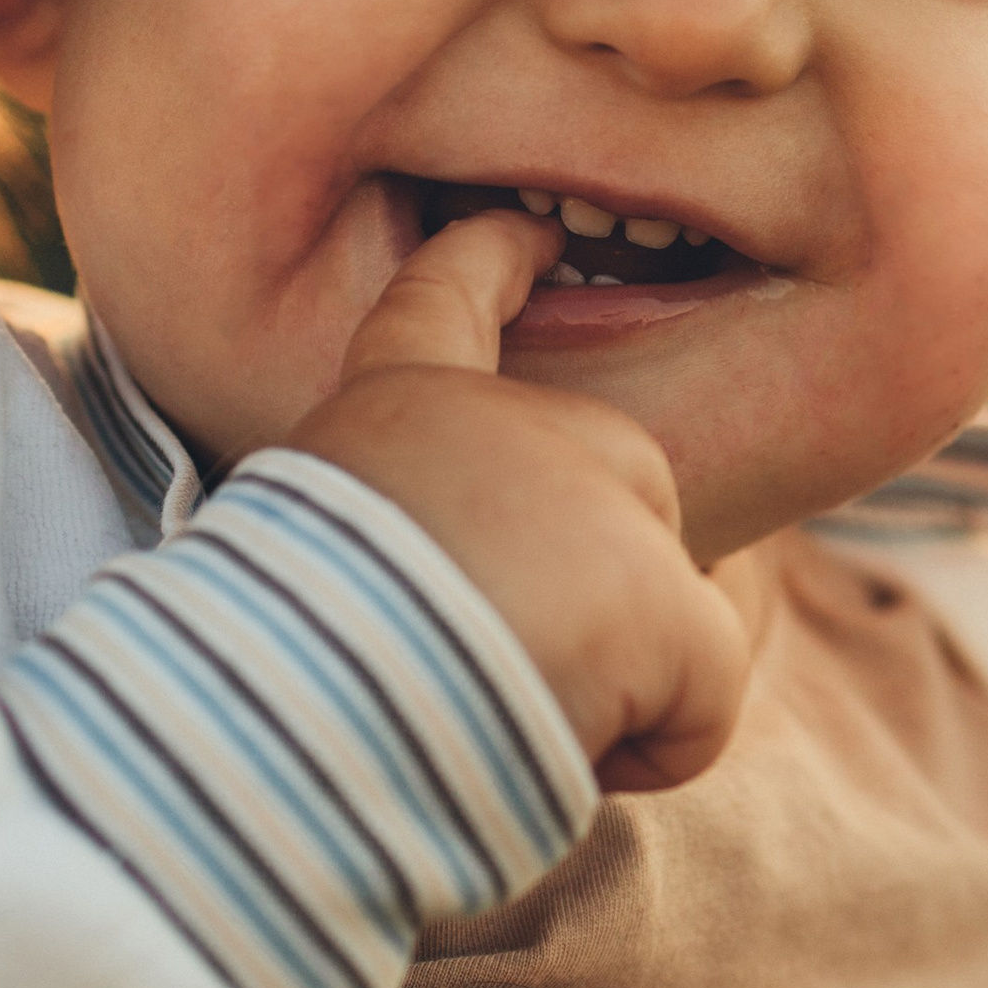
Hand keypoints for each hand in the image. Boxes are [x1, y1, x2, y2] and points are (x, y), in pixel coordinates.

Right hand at [283, 211, 750, 794]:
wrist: (303, 731)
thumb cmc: (282, 687)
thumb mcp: (318, 580)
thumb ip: (419, 555)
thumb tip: (504, 629)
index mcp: (388, 415)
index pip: (438, 307)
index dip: (483, 265)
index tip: (523, 232)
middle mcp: (498, 422)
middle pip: (616, 494)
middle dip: (590, 597)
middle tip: (476, 677)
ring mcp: (594, 493)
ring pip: (666, 609)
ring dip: (602, 690)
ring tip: (494, 721)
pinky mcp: (659, 592)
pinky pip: (704, 698)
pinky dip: (650, 750)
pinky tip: (564, 754)